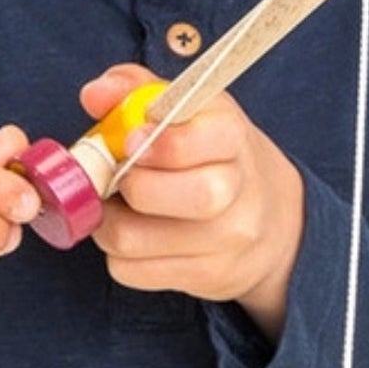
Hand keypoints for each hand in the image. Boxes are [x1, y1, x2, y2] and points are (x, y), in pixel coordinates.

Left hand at [80, 65, 304, 339]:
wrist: (274, 217)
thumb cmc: (213, 154)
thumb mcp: (188, 110)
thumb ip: (136, 91)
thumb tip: (94, 94)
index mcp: (231, 136)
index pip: (194, 142)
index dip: (153, 144)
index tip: (129, 139)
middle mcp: (238, 189)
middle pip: (178, 196)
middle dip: (129, 186)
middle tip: (117, 178)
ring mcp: (225, 239)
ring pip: (133, 239)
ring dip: (108, 223)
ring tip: (116, 208)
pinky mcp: (206, 275)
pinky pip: (131, 272)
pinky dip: (119, 254)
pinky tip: (135, 236)